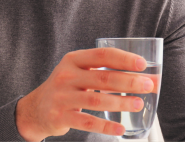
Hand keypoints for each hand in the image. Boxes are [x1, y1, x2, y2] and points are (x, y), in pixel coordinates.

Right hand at [15, 48, 158, 141]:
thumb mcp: (79, 72)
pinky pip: (87, 122)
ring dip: (121, 103)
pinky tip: (120, 128)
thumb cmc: (67, 87)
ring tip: (138, 104)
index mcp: (74, 60)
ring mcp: (62, 97)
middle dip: (129, 82)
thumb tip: (145, 77)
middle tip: (148, 85)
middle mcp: (66, 76)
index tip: (142, 64)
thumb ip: (105, 72)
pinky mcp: (60, 117)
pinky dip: (105, 126)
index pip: (102, 55)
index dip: (124, 59)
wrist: (35, 109)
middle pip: (103, 78)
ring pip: (97, 101)